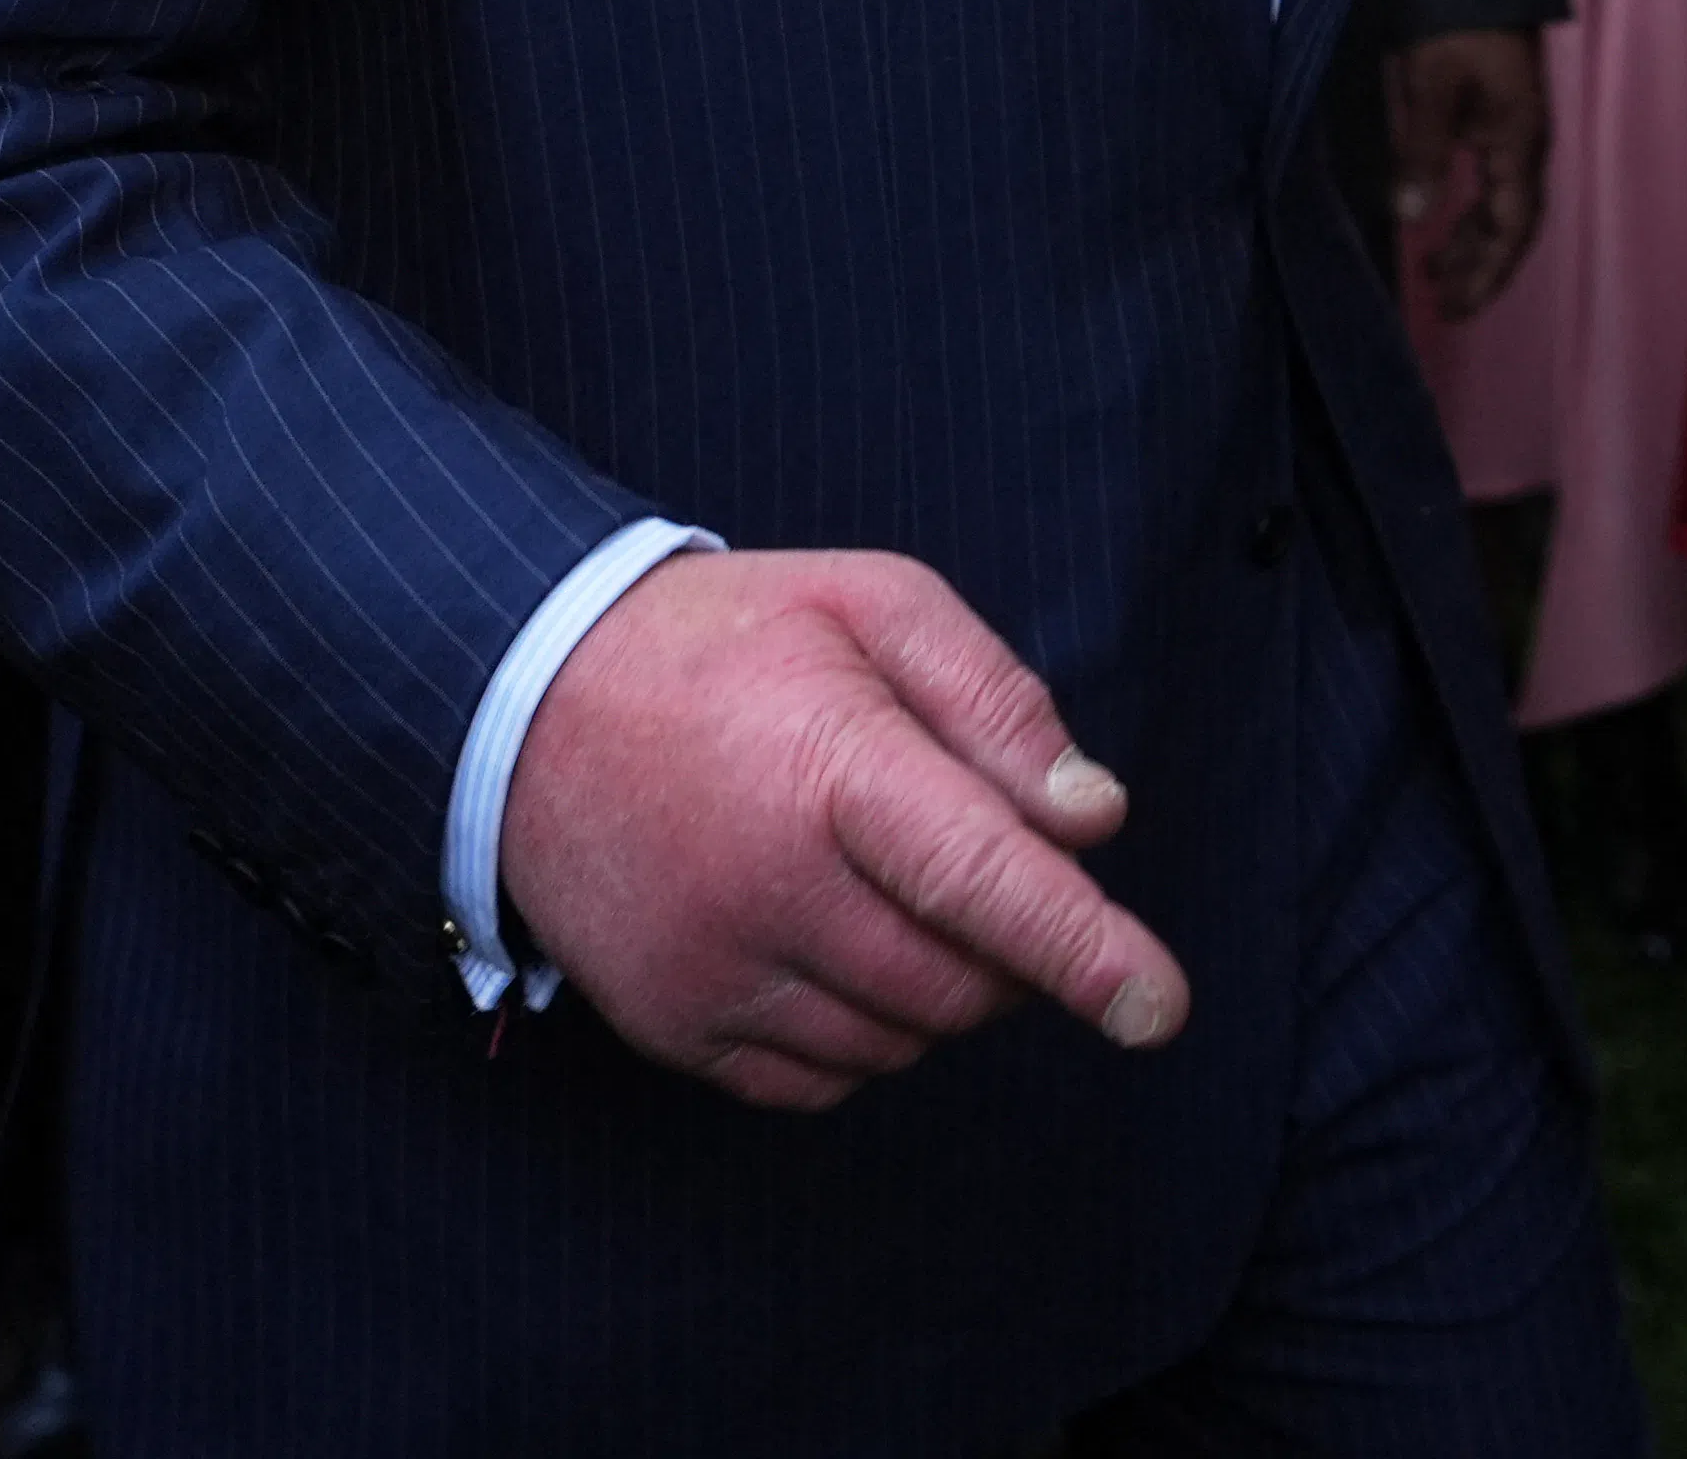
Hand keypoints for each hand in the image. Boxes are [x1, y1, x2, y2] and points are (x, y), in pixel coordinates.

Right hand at [499, 549, 1186, 1114]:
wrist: (527, 700)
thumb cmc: (729, 643)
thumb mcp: (874, 604)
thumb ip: (995, 702)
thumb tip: (1092, 818)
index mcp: (830, 768)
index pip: (983, 880)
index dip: (1084, 950)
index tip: (1159, 1008)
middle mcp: (766, 888)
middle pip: (962, 982)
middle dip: (1009, 945)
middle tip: (969, 858)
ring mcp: (711, 971)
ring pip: (903, 1041)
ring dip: (940, 988)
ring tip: (881, 881)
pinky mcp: (673, 1029)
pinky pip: (823, 1082)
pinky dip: (864, 1033)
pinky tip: (828, 939)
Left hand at [1381, 28, 1551, 316]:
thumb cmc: (1456, 22)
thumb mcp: (1432, 86)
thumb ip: (1422, 152)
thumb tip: (1410, 218)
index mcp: (1518, 140)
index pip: (1511, 227)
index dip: (1485, 273)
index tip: (1453, 308)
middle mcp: (1525, 141)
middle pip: (1512, 224)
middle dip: (1481, 269)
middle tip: (1444, 306)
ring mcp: (1516, 126)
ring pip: (1502, 203)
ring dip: (1473, 242)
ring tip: (1435, 272)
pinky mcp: (1501, 112)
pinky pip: (1492, 179)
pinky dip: (1469, 210)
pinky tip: (1441, 214)